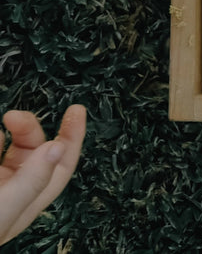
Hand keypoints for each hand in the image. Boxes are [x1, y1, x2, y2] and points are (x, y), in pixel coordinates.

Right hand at [0, 105, 85, 244]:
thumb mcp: (4, 207)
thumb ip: (30, 180)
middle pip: (32, 150)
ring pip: (3, 149)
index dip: (73, 137)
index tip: (76, 111)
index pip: (61, 165)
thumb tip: (56, 149)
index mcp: (26, 202)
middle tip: (13, 117)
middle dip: (28, 128)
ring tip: (0, 126)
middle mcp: (10, 191)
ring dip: (0, 135)